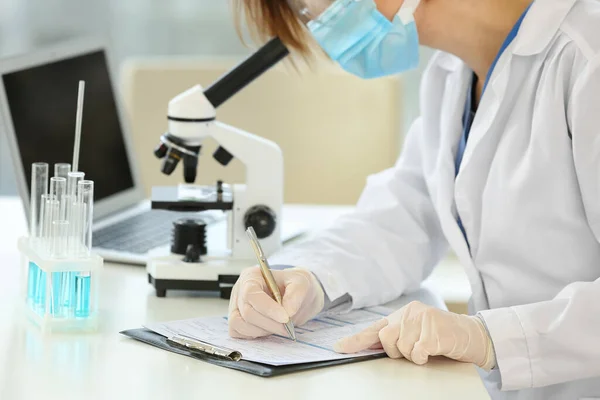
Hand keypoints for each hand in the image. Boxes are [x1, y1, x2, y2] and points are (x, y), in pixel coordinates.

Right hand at [228, 267, 324, 338]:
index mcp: (251, 276)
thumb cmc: (293, 285)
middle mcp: (240, 291)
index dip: (267, 308)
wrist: (295, 296)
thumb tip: (288, 312)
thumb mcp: (301, 282)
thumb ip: (295, 294)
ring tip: (280, 328)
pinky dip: (254, 335)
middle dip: (270, 323)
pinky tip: (269, 330)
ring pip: (240, 324)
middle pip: (247, 311)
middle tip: (288, 327)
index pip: (251, 294)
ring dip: (262, 330)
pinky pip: (238, 332)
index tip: (285, 318)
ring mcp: (236, 307)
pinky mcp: (236, 321)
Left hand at [334, 301, 495, 369]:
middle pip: (386, 338)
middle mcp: (409, 312)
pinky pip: (418, 352)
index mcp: (402, 314)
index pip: (374, 328)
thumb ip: (395, 337)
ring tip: (428, 348)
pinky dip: (424, 357)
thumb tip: (370, 347)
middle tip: (415, 350)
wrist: (472, 335)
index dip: (356, 340)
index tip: (339, 347)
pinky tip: (434, 349)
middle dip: (397, 351)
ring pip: (402, 348)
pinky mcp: (434, 330)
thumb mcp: (415, 334)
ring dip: (414, 356)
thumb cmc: (441, 337)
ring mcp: (422, 319)